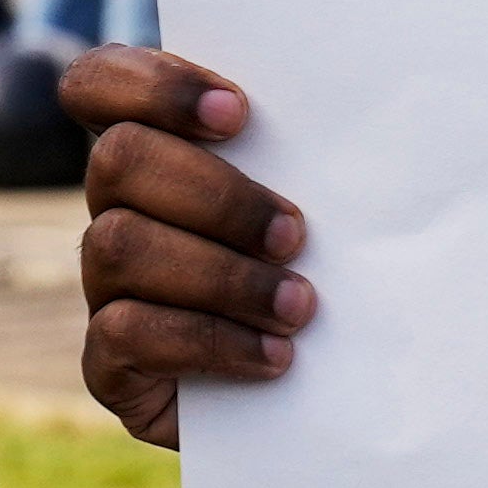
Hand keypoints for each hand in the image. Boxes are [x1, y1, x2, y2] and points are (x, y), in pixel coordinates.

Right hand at [68, 54, 311, 445]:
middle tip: (296, 235)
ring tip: (299, 305)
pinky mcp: (110, 362)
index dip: (151, 85)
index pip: (99, 84)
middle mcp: (119, 210)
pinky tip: (275, 355)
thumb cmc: (337, 279)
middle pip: (120, 159)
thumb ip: (323, 158)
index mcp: (162, 154)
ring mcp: (106, 286)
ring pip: (120, 244)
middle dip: (217, 196)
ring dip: (222, 274)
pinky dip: (210, 340)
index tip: (239, 113)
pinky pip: (126, 333)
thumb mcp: (334, 211)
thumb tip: (387, 120)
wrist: (323, 403)